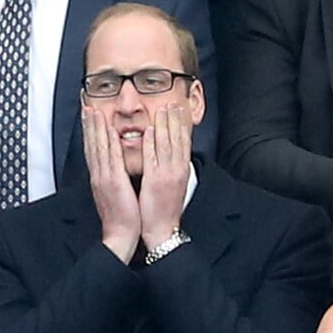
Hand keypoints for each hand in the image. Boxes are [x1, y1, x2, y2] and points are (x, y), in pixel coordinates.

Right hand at [82, 106, 140, 262]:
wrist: (121, 235)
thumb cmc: (122, 215)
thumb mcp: (116, 191)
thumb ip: (114, 176)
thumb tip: (115, 164)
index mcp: (100, 177)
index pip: (93, 148)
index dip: (90, 129)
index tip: (89, 113)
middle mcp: (99, 175)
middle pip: (91, 144)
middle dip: (88, 123)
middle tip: (85, 103)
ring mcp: (104, 178)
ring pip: (98, 148)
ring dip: (95, 128)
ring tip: (93, 110)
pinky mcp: (113, 184)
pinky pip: (111, 160)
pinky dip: (108, 144)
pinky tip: (109, 130)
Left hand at [139, 104, 190, 249]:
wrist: (162, 230)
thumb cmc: (164, 209)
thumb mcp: (172, 185)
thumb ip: (171, 168)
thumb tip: (169, 155)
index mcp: (181, 171)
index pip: (184, 142)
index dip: (182, 124)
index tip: (180, 109)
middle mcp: (177, 170)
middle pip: (178, 139)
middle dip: (176, 119)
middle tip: (173, 102)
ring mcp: (167, 175)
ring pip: (167, 145)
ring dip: (164, 125)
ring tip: (162, 109)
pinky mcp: (155, 182)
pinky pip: (153, 159)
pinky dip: (151, 144)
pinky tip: (147, 131)